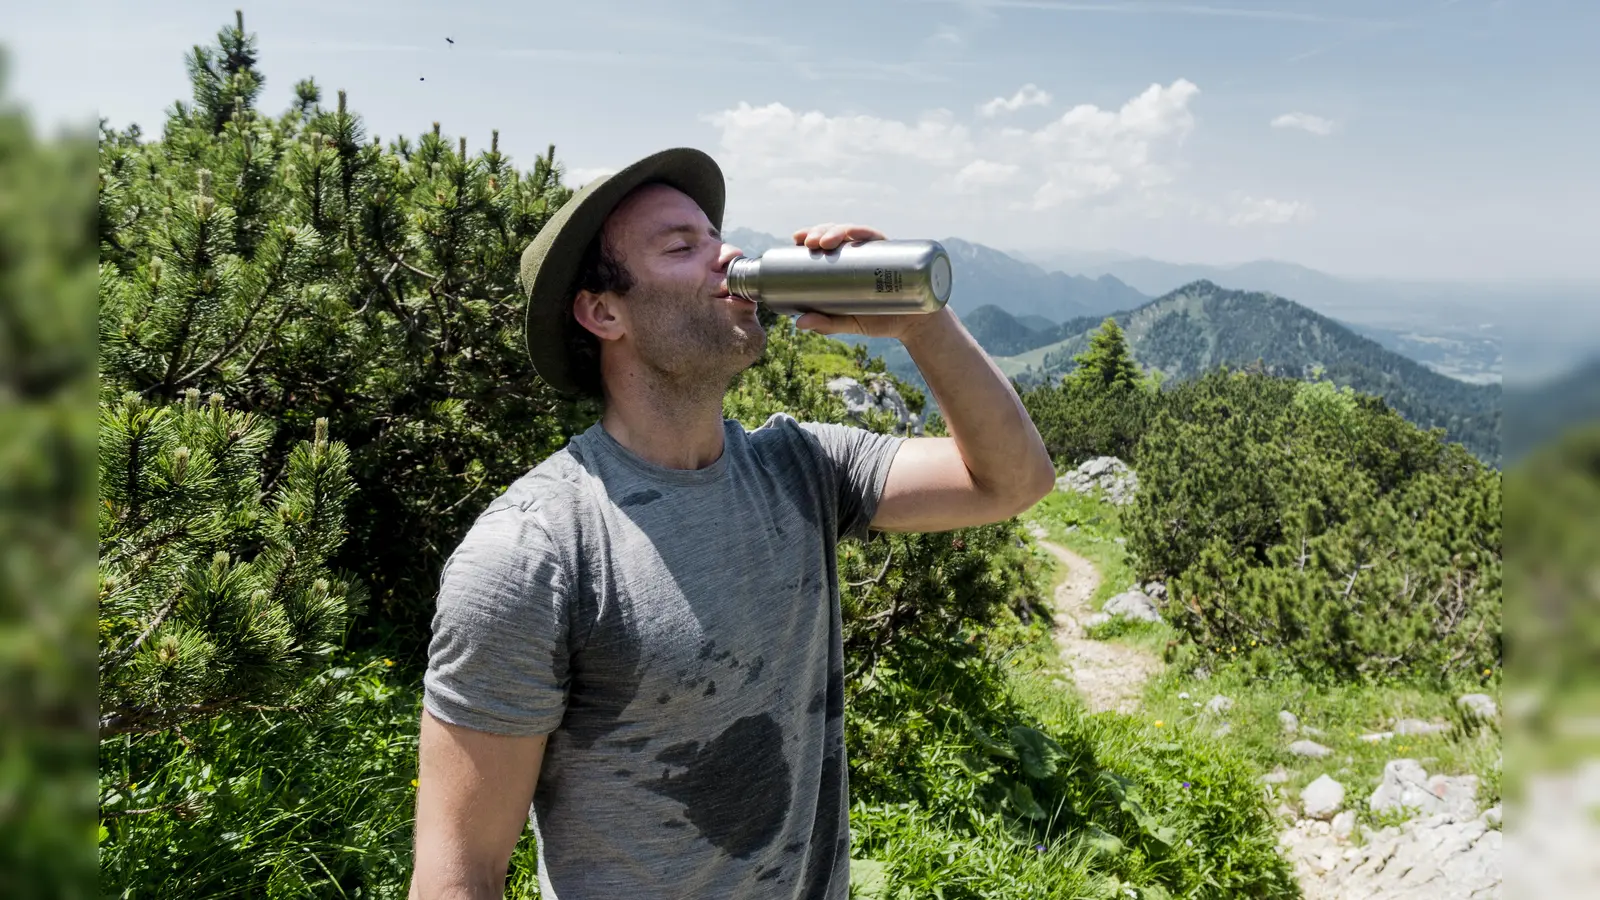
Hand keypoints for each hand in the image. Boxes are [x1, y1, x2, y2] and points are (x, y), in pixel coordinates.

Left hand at [787, 223, 943, 340]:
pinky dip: (866, 234)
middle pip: (839, 232)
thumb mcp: (850, 323)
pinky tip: (855, 235)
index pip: (827, 241)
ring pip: (856, 231)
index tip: (797, 239)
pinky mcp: (896, 255)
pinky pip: (880, 239)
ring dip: (839, 230)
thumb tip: (799, 323)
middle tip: (810, 243)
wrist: (914, 325)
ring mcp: (879, 251)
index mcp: (847, 261)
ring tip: (826, 242)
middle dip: (821, 231)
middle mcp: (862, 251)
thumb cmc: (879, 319)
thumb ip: (827, 323)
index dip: (811, 234)